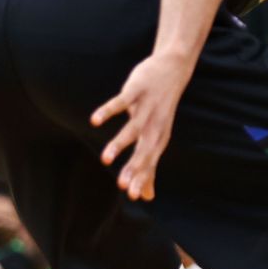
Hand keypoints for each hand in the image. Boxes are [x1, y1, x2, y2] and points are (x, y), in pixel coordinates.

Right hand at [92, 49, 198, 199]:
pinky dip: (108, 111)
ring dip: (119, 144)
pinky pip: (121, 102)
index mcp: (158, 138)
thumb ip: (150, 168)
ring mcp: (146, 108)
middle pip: (144, 150)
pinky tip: (94, 121)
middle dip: (134, 168)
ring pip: (132, 130)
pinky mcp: (137, 91)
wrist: (173, 70)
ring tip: (105, 160)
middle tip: (122, 186)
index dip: (143, 178)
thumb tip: (148, 197)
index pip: (150, 162)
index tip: (133, 196)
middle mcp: (154, 125)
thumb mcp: (158, 138)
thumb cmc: (161, 109)